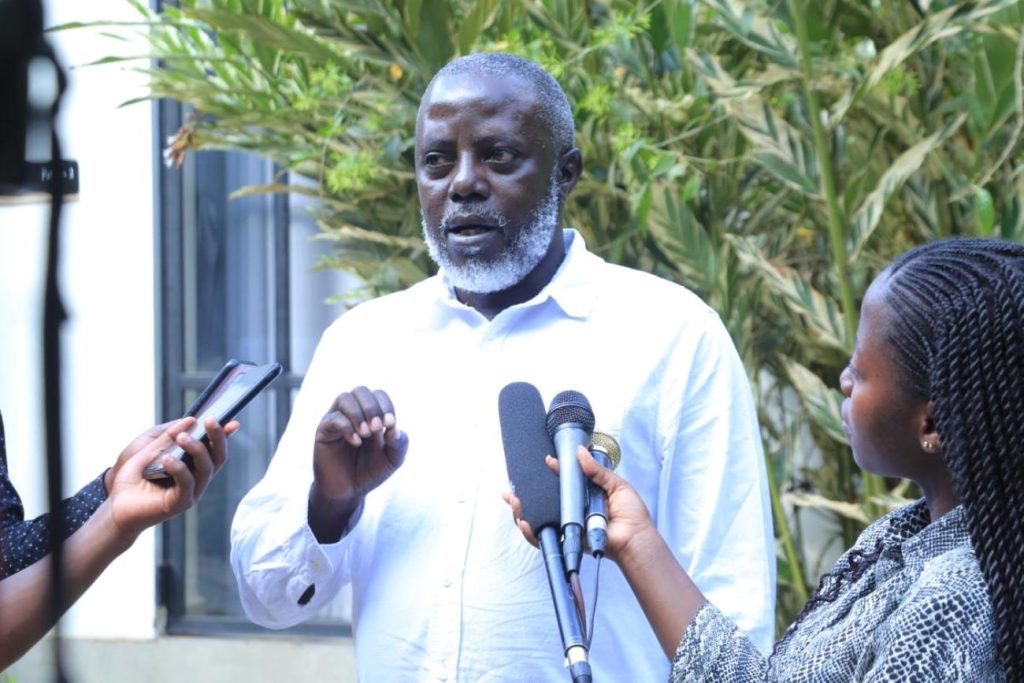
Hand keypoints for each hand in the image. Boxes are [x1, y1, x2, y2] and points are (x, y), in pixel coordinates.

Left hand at [104, 416, 235, 539]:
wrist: (114, 503)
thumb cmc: (133, 475)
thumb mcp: (149, 447)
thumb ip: (169, 435)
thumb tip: (191, 420)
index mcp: (192, 464)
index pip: (214, 448)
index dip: (225, 435)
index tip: (233, 422)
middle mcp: (197, 478)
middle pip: (217, 457)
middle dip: (217, 437)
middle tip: (210, 420)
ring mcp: (190, 492)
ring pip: (206, 469)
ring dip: (197, 449)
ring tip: (182, 437)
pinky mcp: (179, 504)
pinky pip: (187, 484)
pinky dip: (179, 469)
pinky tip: (167, 459)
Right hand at [309, 387, 408, 540]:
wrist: (349, 491)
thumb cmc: (371, 471)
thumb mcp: (393, 459)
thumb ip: (399, 444)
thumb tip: (395, 428)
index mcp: (371, 414)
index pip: (379, 395)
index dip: (386, 405)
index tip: (390, 424)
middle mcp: (353, 412)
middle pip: (361, 390)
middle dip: (372, 407)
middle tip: (378, 428)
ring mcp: (337, 420)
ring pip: (344, 398)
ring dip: (358, 414)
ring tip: (366, 434)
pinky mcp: (324, 432)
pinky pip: (332, 419)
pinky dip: (347, 427)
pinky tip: (356, 442)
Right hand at [503, 445, 655, 563]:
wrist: (635, 538)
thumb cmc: (631, 514)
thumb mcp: (616, 485)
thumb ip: (597, 470)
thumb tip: (580, 451)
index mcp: (583, 495)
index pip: (561, 482)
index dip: (550, 472)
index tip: (545, 460)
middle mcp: (572, 510)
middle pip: (542, 502)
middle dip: (523, 496)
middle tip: (511, 489)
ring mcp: (568, 525)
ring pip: (538, 519)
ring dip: (521, 511)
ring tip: (513, 501)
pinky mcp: (567, 539)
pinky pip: (546, 538)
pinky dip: (532, 532)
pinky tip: (524, 523)